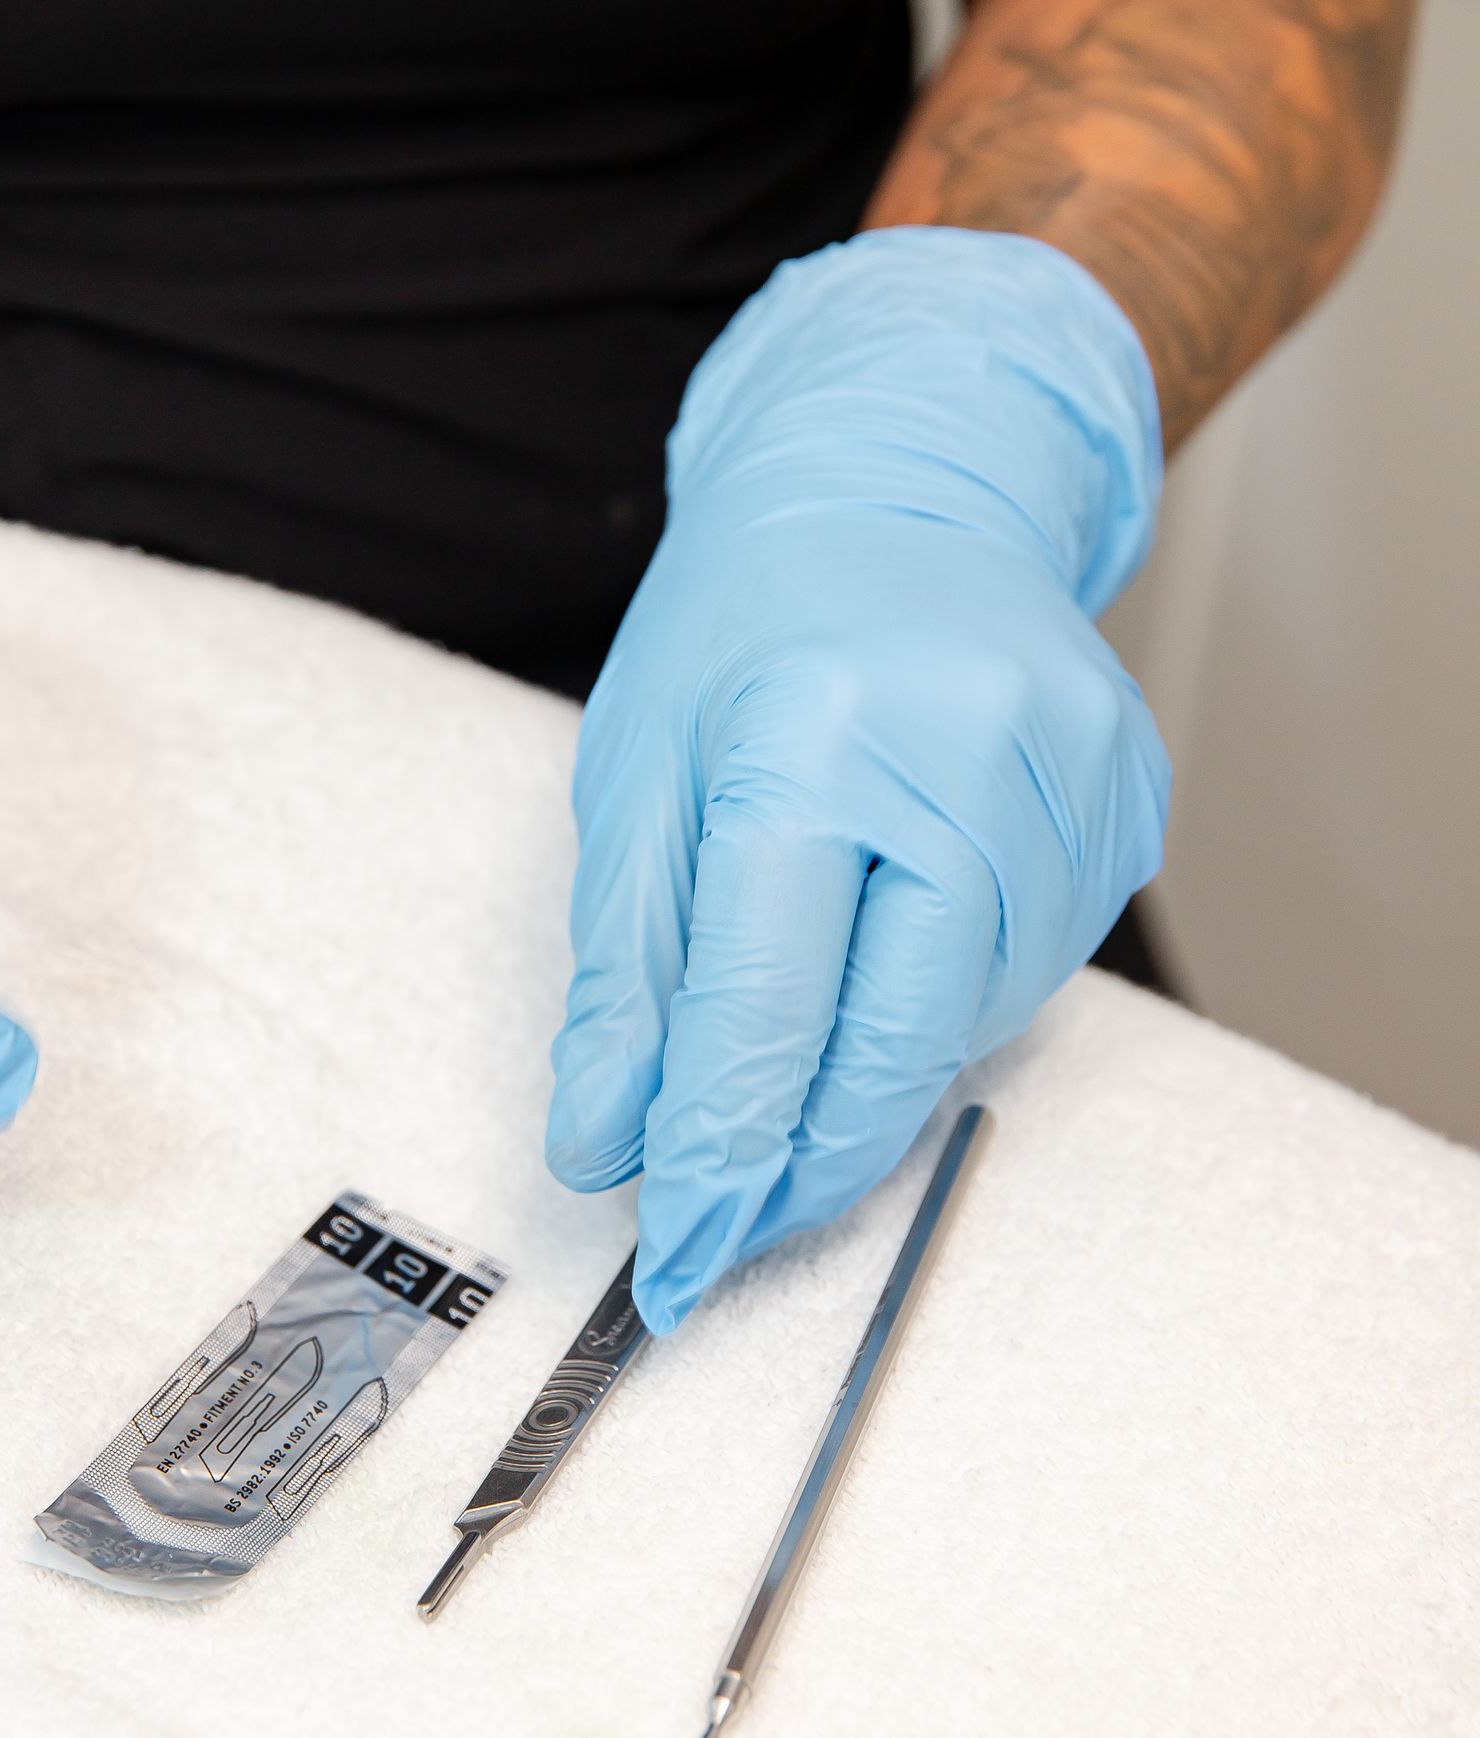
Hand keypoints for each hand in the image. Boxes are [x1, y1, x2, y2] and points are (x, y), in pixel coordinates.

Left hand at [546, 228, 1168, 1333]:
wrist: (902, 479)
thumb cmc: (747, 625)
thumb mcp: (638, 776)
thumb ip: (628, 973)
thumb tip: (608, 1143)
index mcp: (815, 738)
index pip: (765, 1007)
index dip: (719, 1155)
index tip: (675, 1258)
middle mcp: (967, 756)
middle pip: (894, 1043)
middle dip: (803, 1165)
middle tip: (732, 1233)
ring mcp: (1072, 779)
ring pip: (969, 1026)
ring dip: (872, 1091)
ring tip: (795, 1085)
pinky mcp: (1129, 804)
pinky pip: (1033, 971)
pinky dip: (947, 1013)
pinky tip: (892, 977)